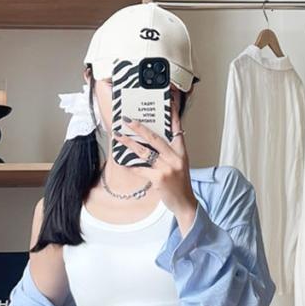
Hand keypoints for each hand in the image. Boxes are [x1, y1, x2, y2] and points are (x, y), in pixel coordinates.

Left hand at [112, 99, 197, 222]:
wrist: (184, 203)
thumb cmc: (180, 184)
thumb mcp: (179, 165)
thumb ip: (169, 153)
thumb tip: (150, 143)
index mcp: (181, 152)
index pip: (176, 129)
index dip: (172, 115)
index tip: (167, 101)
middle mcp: (175, 158)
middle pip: (155, 138)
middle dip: (140, 128)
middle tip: (128, 120)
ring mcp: (167, 168)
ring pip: (145, 152)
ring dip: (129, 143)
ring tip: (119, 136)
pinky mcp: (159, 179)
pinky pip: (140, 169)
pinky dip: (130, 166)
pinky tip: (122, 162)